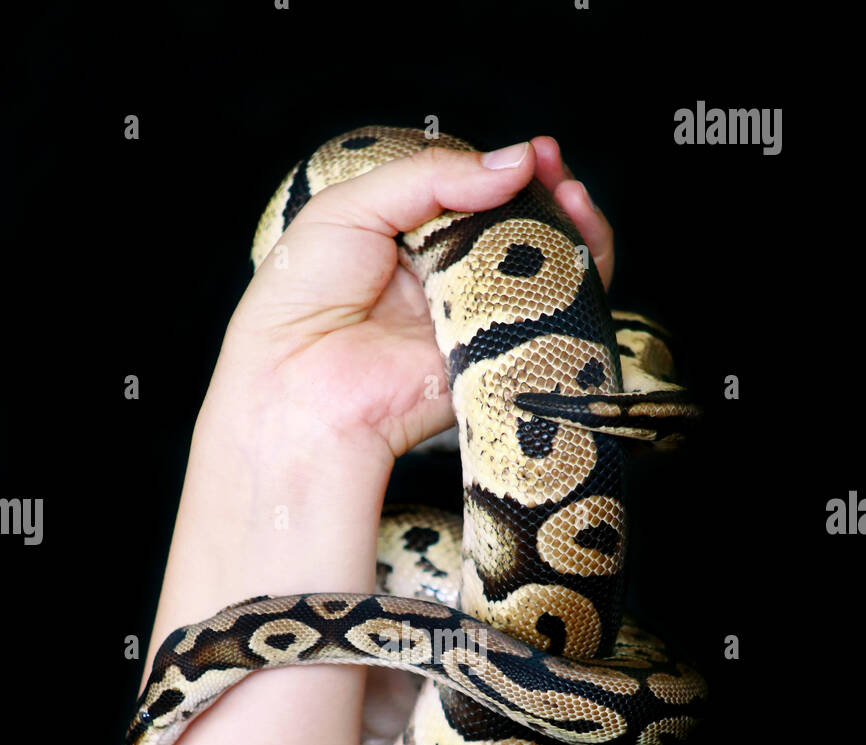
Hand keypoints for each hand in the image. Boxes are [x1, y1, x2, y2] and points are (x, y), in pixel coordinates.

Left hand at [210, 135, 615, 480]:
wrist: (296, 381)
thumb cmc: (302, 296)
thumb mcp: (352, 206)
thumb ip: (433, 177)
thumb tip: (518, 161)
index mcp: (413, 239)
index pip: (480, 198)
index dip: (512, 174)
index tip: (538, 153)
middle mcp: (449, 278)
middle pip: (523, 232)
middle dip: (552, 196)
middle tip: (560, 169)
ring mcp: (475, 320)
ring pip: (548, 275)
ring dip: (575, 233)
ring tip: (575, 200)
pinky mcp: (494, 359)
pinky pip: (552, 323)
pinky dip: (579, 284)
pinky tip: (579, 245)